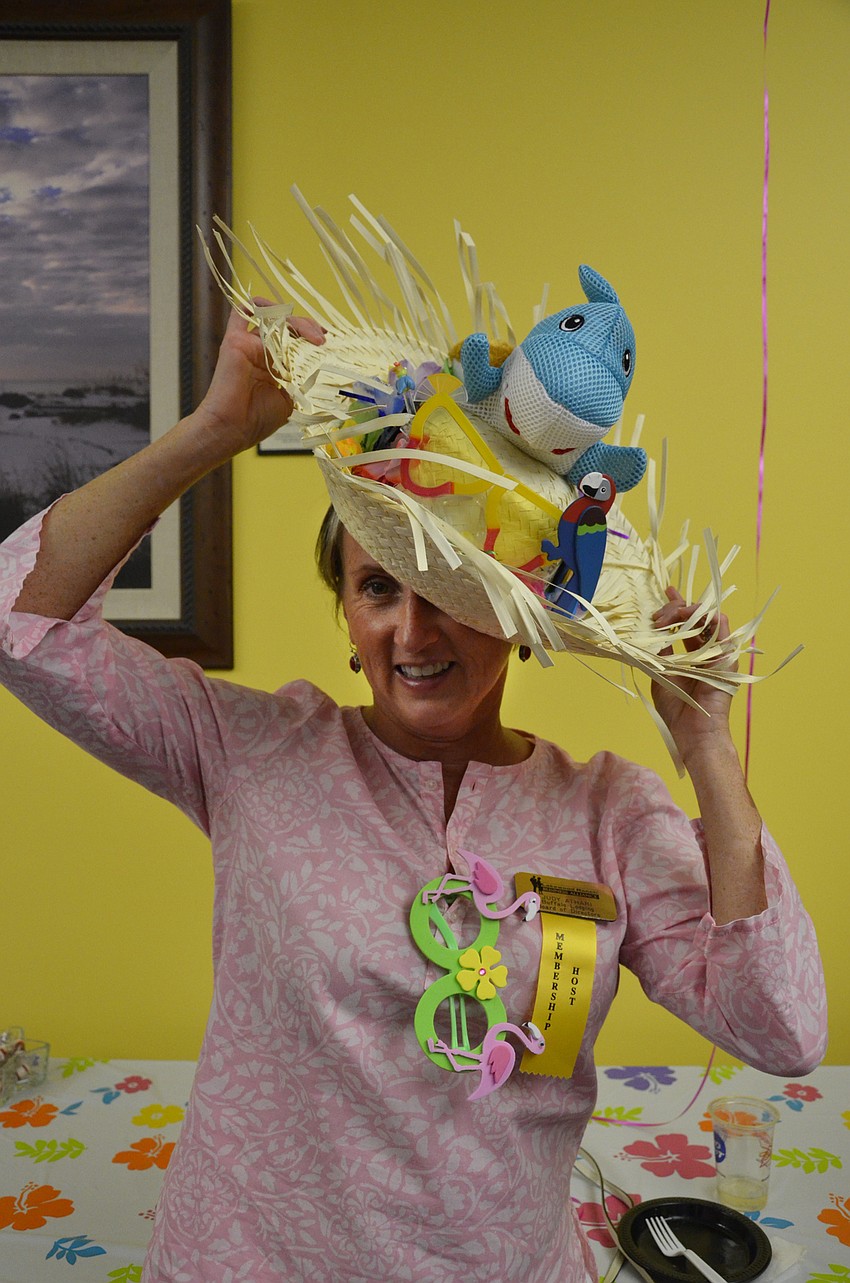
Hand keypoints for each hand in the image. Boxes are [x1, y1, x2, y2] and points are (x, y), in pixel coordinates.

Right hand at [193, 304, 324, 456]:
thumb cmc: (257, 420)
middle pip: (287, 327)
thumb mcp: (290, 399)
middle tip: (321, 341)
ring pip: (273, 317)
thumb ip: (301, 380)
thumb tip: (322, 367)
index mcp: (275, 366)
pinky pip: (243, 313)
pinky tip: (277, 313)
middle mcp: (262, 352)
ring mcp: (249, 345)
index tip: (327, 344)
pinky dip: (260, 306)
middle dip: (308, 328)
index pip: (296, 342)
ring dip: (295, 321)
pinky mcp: (235, 340)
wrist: (232, 428)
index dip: (312, 338)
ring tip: (311, 336)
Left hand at [650, 586, 736, 761]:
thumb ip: (660, 651)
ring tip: (666, 617)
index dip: (678, 606)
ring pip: (710, 616)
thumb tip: (652, 630)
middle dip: (676, 608)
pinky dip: (705, 616)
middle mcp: (710, 651)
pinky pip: (723, 627)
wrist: (693, 733)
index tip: (666, 592)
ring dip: (687, 611)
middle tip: (657, 615)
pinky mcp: (727, 657)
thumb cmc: (678, 709)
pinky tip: (686, 616)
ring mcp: (720, 653)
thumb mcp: (661, 672)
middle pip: (698, 617)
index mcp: (696, 655)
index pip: (689, 623)